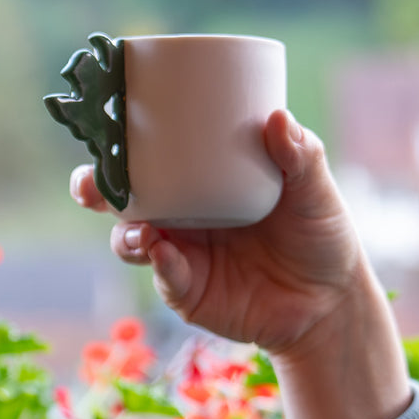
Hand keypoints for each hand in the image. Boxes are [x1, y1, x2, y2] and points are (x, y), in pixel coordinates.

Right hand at [72, 110, 364, 355]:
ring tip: (140, 230)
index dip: (119, 147)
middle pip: (122, 199)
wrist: (329, 300)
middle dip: (94, 190)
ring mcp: (179, 254)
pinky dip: (161, 265)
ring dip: (125, 233)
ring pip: (131, 240)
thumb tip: (276, 117)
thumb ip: (300, 155)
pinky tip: (164, 255)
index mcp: (200, 180)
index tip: (106, 129)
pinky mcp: (186, 291)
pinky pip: (163, 275)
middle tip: (89, 186)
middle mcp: (181, 215)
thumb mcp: (314, 188)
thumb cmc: (319, 235)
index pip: (150, 158)